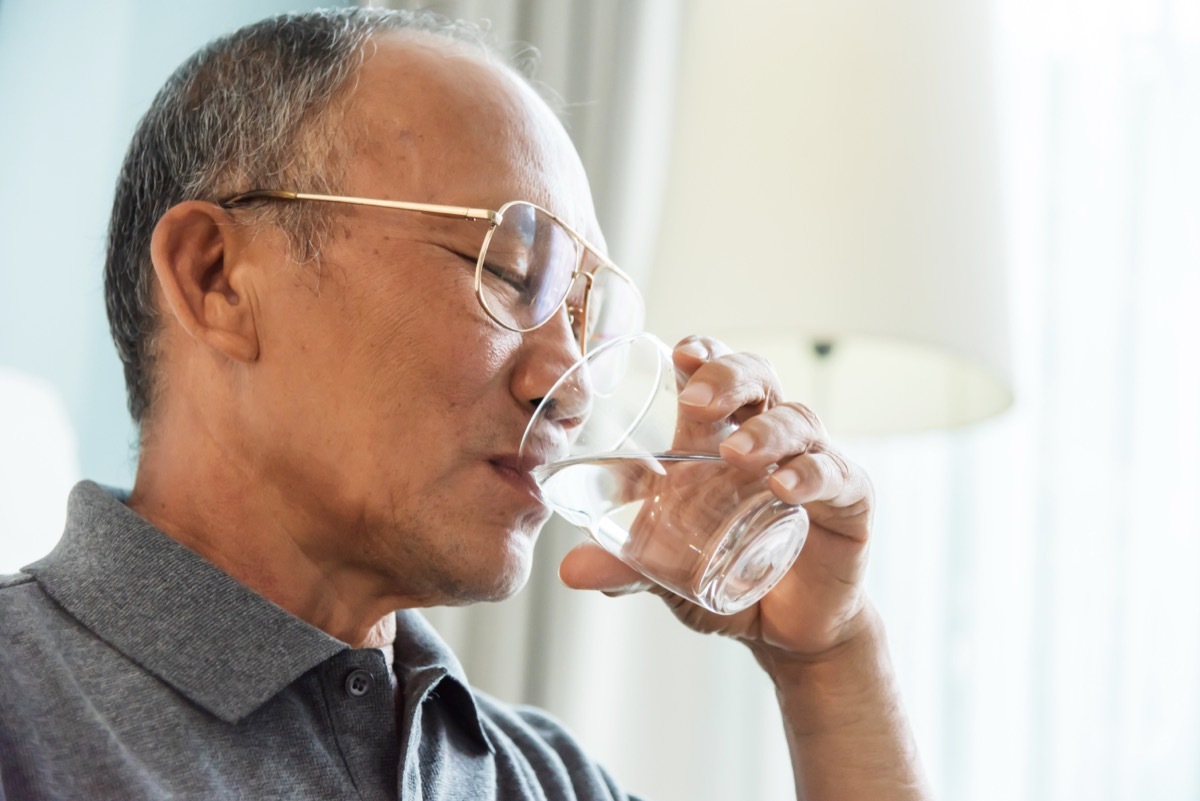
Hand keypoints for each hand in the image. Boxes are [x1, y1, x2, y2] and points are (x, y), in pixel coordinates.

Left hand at [559, 335, 874, 662]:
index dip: (702, 353)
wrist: (787, 634)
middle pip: (758, 378)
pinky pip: (836, 476)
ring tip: (737, 452)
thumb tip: (570, 570)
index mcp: (720, 439)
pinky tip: (786, 487)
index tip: (680, 352)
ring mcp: (813, 465)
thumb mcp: (671, 570)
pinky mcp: (849, 502)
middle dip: (729, 375)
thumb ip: (628, 565)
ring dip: (767, 430)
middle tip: (696, 397)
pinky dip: (812, 476)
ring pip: (798, 420)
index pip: (714, 375)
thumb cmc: (730, 579)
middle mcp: (769, 440)